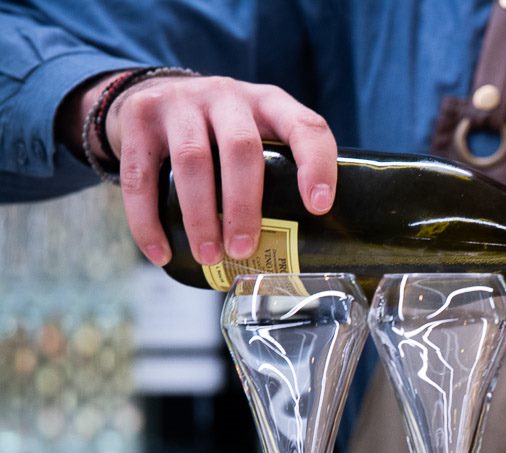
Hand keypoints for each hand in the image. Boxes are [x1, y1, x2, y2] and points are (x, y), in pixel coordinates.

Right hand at [71, 73, 336, 266]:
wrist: (158, 94)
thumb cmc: (224, 133)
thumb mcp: (260, 135)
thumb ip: (283, 172)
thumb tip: (312, 250)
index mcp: (270, 104)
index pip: (305, 127)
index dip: (316, 165)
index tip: (318, 207)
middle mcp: (227, 96)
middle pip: (241, 148)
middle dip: (244, 205)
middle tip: (244, 250)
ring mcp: (181, 102)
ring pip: (192, 160)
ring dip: (200, 216)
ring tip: (208, 256)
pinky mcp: (140, 117)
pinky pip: (141, 176)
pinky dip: (148, 221)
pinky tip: (161, 253)